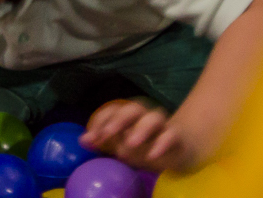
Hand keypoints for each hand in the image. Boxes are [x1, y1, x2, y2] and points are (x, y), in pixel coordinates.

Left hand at [80, 99, 194, 171]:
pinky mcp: (176, 136)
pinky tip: (153, 154)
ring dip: (141, 129)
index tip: (92, 138)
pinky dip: (162, 143)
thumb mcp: (122, 145)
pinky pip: (170, 135)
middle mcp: (145, 115)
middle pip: (133, 108)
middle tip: (108, 134)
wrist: (179, 151)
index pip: (113, 110)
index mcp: (129, 115)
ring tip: (130, 143)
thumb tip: (83, 140)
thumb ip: (105, 141)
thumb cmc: (145, 146)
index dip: (101, 121)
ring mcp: (162, 125)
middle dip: (119, 120)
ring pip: (153, 118)